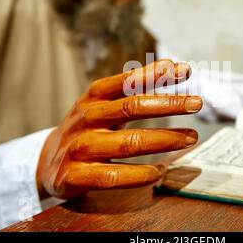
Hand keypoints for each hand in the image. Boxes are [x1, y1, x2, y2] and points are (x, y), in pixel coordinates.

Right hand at [36, 60, 202, 199]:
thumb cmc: (86, 129)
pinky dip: (139, 175)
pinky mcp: (74, 176)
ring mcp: (79, 147)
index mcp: (93, 98)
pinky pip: (112, 176)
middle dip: (168, 104)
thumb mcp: (103, 104)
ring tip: (190, 137)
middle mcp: (86, 118)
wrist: (46, 162)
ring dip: (163, 139)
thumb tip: (171, 66)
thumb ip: (133, 88)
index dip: (156, 74)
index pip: (126, 81)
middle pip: (131, 108)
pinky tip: (159, 172)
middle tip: (196, 103)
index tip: (185, 70)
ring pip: (126, 143)